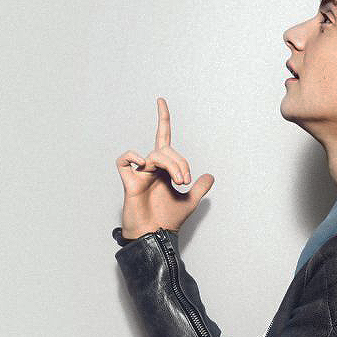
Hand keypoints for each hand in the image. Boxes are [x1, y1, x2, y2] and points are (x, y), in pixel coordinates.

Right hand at [115, 97, 214, 238]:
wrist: (155, 235)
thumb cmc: (167, 219)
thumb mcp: (190, 202)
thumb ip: (199, 187)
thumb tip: (210, 175)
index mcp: (164, 168)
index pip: (164, 138)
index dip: (163, 119)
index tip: (161, 101)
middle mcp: (151, 167)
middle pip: (166, 149)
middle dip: (180, 162)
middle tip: (185, 181)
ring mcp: (140, 173)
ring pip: (155, 154)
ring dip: (171, 164)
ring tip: (178, 181)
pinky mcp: (129, 181)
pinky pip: (125, 160)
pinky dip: (134, 157)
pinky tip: (145, 166)